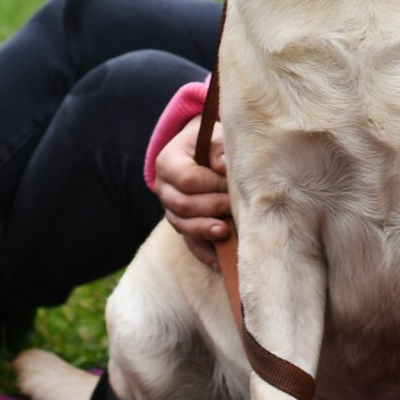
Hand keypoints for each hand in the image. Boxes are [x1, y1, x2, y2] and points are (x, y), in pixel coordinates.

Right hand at [154, 118, 230, 267]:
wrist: (202, 152)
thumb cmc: (212, 143)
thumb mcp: (215, 136)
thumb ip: (219, 148)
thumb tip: (224, 166)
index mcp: (168, 162)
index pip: (187, 179)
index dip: (212, 185)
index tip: (233, 185)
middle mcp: (164, 188)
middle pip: (182, 205)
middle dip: (211, 208)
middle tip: (236, 208)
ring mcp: (170, 209)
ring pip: (182, 226)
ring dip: (205, 231)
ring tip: (226, 233)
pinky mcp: (183, 225)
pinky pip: (190, 243)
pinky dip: (205, 253)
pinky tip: (221, 262)